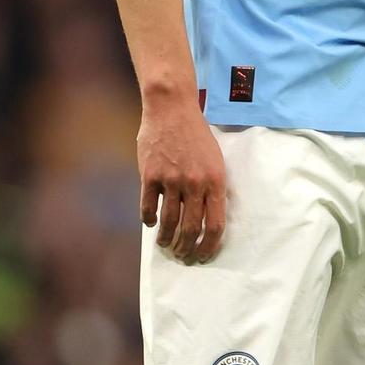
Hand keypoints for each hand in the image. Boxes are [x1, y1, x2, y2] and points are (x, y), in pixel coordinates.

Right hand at [138, 97, 227, 262]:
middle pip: (191, 229)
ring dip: (166, 239)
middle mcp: (195, 184)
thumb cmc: (196, 135)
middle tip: (182, 255)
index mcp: (216, 181)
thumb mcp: (215, 160)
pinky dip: (148, 220)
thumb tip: (208, 217)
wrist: (172, 109)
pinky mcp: (150, 175)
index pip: (215, 225)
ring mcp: (171, 180)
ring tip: (165, 245)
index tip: (202, 255)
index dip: (209, 246)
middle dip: (186, 248)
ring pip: (169, 222)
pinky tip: (150, 224)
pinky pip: (148, 206)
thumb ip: (212, 188)